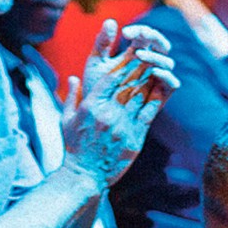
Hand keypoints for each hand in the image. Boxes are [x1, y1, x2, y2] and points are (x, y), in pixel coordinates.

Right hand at [60, 19, 178, 186]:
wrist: (85, 175)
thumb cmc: (74, 147)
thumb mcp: (67, 120)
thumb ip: (71, 97)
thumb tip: (73, 76)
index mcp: (91, 107)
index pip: (110, 78)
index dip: (122, 63)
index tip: (130, 52)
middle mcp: (107, 114)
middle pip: (127, 84)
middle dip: (139, 67)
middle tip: (149, 53)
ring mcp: (122, 126)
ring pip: (140, 96)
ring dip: (149, 79)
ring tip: (157, 66)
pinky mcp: (134, 138)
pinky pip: (148, 114)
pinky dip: (155, 99)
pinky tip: (160, 88)